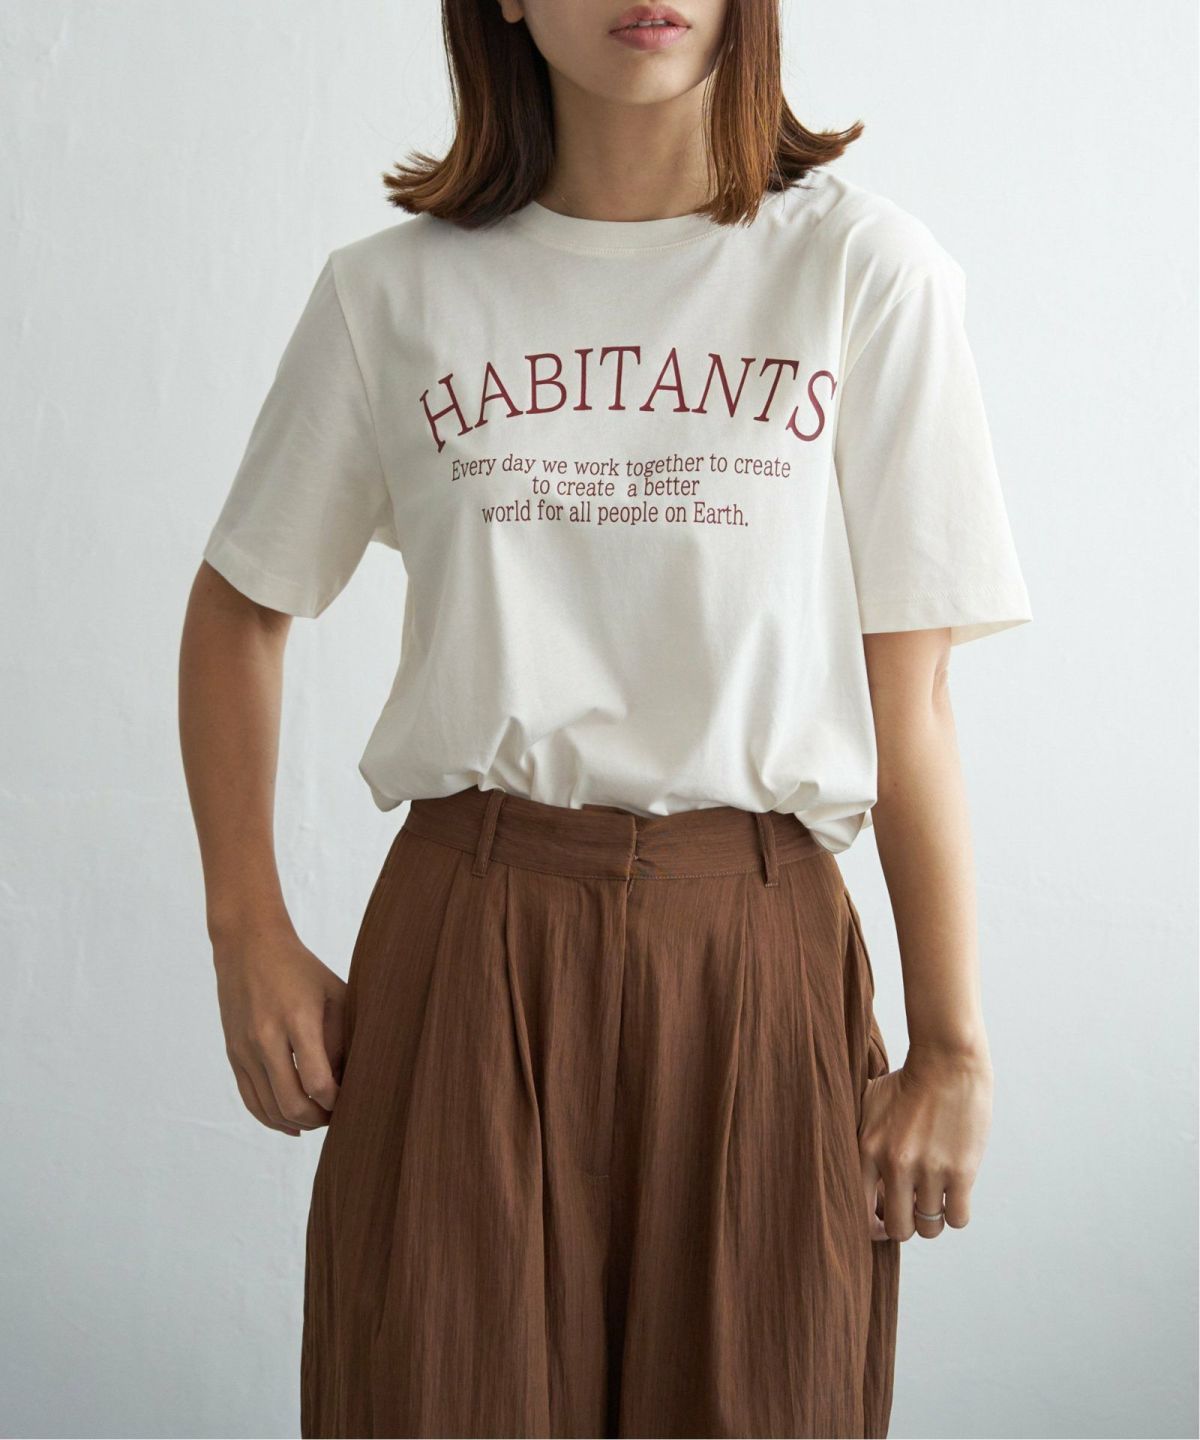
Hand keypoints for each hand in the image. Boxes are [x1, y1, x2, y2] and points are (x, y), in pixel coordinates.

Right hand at [212, 920, 347, 1135]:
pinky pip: (250, 1100)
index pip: (317, 1081)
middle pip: (292, 1103)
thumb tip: (350, 1080)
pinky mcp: (233, 1055)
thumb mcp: (335, 994)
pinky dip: (271, 1118)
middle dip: (319, 1119)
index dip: (336, 1101)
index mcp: (298, 1019)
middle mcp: (267, 1037)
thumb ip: (344, 1036)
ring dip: (296, 1123)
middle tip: (338, 1115)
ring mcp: (245, 1049)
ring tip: (318, 1118)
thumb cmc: (301, 970)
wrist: (249, 948)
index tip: (351, 1098)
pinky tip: (291, 1124)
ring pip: (269, 1109)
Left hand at [858, 1041, 993, 1241]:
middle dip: (905, 1224)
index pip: (860, 1212)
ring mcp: (929, 1169)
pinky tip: (953, 1193)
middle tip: (912, 1209)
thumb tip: (860, 1181)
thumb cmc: (907, 1081)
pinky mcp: (961, 1171)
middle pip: (897, 1229)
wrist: (947, 1058)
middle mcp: (895, 1163)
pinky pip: (958, 1218)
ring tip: (934, 1199)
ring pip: (929, 1228)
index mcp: (867, 1148)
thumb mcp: (869, 1105)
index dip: (873, 1225)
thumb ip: (861, 1141)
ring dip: (932, 1219)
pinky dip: (955, 1212)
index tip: (884, 1220)